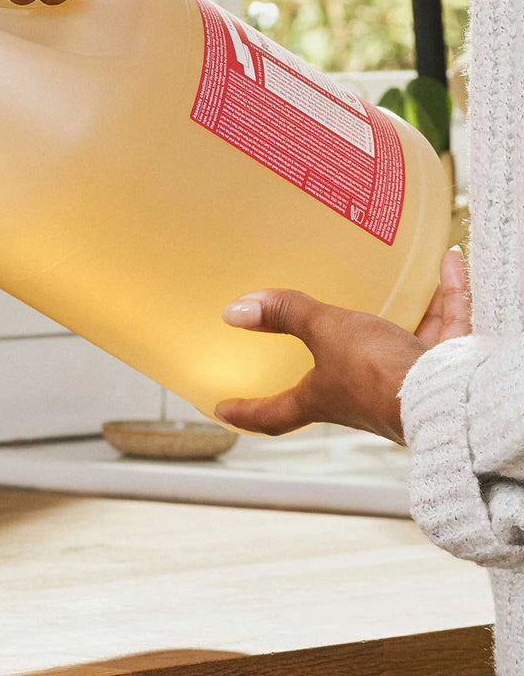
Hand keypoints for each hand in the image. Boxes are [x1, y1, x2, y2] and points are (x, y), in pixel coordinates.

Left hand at [213, 247, 471, 443]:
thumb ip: (287, 315)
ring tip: (402, 285)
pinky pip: (445, 328)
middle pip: (339, 383)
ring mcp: (406, 385)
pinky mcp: (444, 370)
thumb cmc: (381, 373)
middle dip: (329, 364)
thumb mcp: (326, 332)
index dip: (248, 412)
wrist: (450, 397)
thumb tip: (235, 311)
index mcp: (325, 398)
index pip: (276, 414)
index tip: (223, 409)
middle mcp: (363, 398)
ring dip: (404, 314)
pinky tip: (449, 261)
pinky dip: (447, 294)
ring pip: (400, 346)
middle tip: (314, 347)